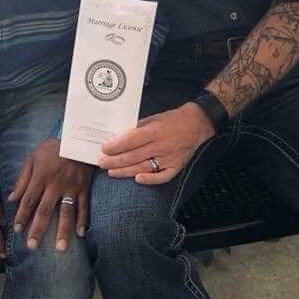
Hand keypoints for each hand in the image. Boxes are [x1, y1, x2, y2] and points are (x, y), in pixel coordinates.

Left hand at [8, 139, 91, 251]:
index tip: (17, 230)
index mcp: (41, 176)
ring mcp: (72, 187)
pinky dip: (83, 220)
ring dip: (63, 231)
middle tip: (32, 246)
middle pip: (45, 210)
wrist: (77, 138)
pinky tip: (80, 234)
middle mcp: (56, 184)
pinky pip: (84, 206)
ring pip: (66, 212)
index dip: (22, 216)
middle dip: (38, 229)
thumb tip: (11, 198)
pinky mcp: (84, 187)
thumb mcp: (32, 159)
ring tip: (60, 248)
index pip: (29, 200)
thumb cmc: (51, 149)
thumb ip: (22, 179)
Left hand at [98, 103, 214, 184]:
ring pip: (143, 168)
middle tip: (102, 163)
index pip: (130, 141)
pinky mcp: (176, 166)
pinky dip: (150, 180)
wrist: (196, 124)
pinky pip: (162, 177)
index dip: (115, 146)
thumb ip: (138, 129)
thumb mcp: (153, 118)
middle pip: (133, 156)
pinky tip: (137, 180)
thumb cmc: (172, 120)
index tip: (103, 149)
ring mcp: (169, 158)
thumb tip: (119, 138)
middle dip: (114, 161)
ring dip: (125, 171)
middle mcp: (161, 146)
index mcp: (154, 131)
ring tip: (111, 172)